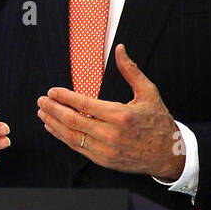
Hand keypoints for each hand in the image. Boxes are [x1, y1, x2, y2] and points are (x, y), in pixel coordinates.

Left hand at [36, 44, 184, 179]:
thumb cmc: (159, 121)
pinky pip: (77, 147)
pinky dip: (62, 137)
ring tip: (42, 113)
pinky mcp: (103, 160)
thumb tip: (120, 49)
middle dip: (53, 109)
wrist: (170, 155)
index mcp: (121, 116)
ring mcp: (106, 150)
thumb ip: (131, 71)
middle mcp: (111, 134)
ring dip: (53, 124)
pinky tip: (53, 128)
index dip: (64, 97)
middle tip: (41, 101)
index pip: (84, 104)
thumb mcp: (149, 93)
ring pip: (71, 136)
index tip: (52, 91)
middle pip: (72, 121)